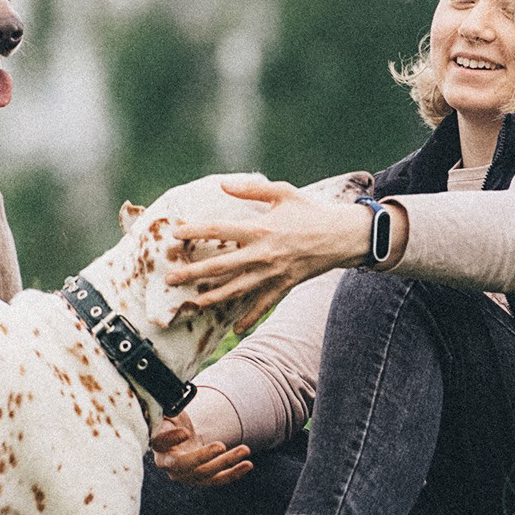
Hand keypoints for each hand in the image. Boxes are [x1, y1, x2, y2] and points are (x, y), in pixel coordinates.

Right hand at [149, 411, 253, 485]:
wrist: (181, 437)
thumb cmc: (174, 422)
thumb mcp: (168, 412)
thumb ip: (168, 406)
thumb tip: (170, 392)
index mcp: (158, 444)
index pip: (160, 443)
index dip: (171, 439)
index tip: (186, 432)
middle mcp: (169, 464)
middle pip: (185, 465)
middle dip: (203, 457)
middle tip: (220, 445)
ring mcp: (186, 475)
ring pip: (206, 473)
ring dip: (227, 462)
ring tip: (245, 449)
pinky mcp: (202, 480)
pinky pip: (219, 479)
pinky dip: (234, 473)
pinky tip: (248, 464)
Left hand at [164, 175, 377, 320]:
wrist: (343, 236)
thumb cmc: (310, 211)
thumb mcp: (282, 193)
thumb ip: (250, 190)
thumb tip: (222, 185)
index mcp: (260, 228)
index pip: (219, 230)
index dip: (195, 231)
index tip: (174, 233)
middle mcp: (263, 253)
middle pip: (221, 265)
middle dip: (193, 272)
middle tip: (171, 278)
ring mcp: (273, 272)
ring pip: (238, 289)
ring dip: (214, 297)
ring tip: (194, 303)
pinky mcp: (285, 285)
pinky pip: (264, 304)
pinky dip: (250, 317)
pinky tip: (236, 329)